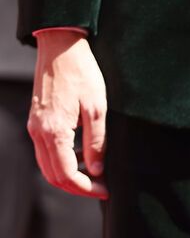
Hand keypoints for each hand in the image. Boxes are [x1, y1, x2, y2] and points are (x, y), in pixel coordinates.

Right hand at [27, 30, 107, 197]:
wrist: (60, 47)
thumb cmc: (82, 74)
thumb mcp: (97, 109)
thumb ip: (96, 143)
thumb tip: (97, 171)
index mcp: (54, 131)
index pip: (67, 174)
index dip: (87, 188)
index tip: (106, 190)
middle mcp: (39, 132)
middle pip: (54, 176)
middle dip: (78, 188)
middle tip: (101, 188)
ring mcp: (35, 127)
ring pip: (48, 167)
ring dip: (70, 176)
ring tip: (96, 175)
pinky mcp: (37, 122)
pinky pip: (47, 152)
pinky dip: (64, 162)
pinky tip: (85, 157)